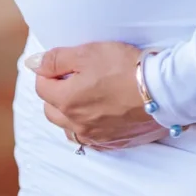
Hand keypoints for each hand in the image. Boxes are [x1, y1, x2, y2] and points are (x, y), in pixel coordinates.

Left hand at [30, 41, 166, 150]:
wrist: (162, 90)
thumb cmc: (125, 67)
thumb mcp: (88, 52)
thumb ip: (57, 59)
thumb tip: (33, 63)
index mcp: (67, 101)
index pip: (42, 88)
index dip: (48, 72)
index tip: (62, 63)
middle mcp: (77, 124)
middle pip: (51, 111)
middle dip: (55, 94)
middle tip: (72, 78)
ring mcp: (95, 137)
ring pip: (69, 128)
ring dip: (70, 114)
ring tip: (86, 97)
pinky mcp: (114, 143)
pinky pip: (91, 139)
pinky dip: (89, 127)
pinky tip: (101, 114)